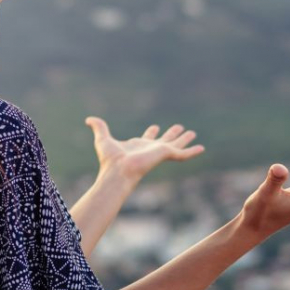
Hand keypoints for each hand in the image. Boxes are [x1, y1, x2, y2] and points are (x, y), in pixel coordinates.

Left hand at [85, 116, 205, 183]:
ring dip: (184, 140)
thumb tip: (88, 119)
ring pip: (175, 145)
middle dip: (171, 134)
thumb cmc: (110, 159)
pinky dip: (192, 151)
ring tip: (193, 133)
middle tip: (180, 128)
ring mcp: (159, 152)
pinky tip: (201, 148)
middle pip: (164, 140)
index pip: (147, 138)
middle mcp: (150, 149)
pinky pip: (182, 154)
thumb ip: (99, 127)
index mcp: (138, 146)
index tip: (155, 127)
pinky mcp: (165, 155)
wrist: (118, 171)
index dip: (151, 132)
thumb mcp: (103, 138)